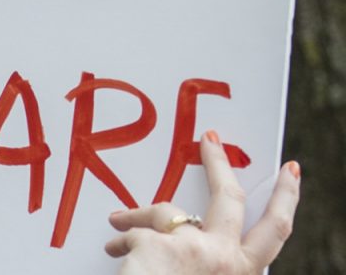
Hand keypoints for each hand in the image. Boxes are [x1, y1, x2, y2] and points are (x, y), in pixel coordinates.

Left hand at [105, 130, 299, 274]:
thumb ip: (210, 263)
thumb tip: (188, 233)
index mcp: (242, 272)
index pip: (275, 232)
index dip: (286, 199)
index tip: (290, 173)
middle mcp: (227, 260)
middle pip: (232, 199)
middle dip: (221, 165)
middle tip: (210, 140)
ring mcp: (195, 250)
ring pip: (169, 210)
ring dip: (143, 214)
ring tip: (119, 222)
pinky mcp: (160, 245)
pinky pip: (135, 229)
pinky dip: (122, 237)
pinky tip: (111, 249)